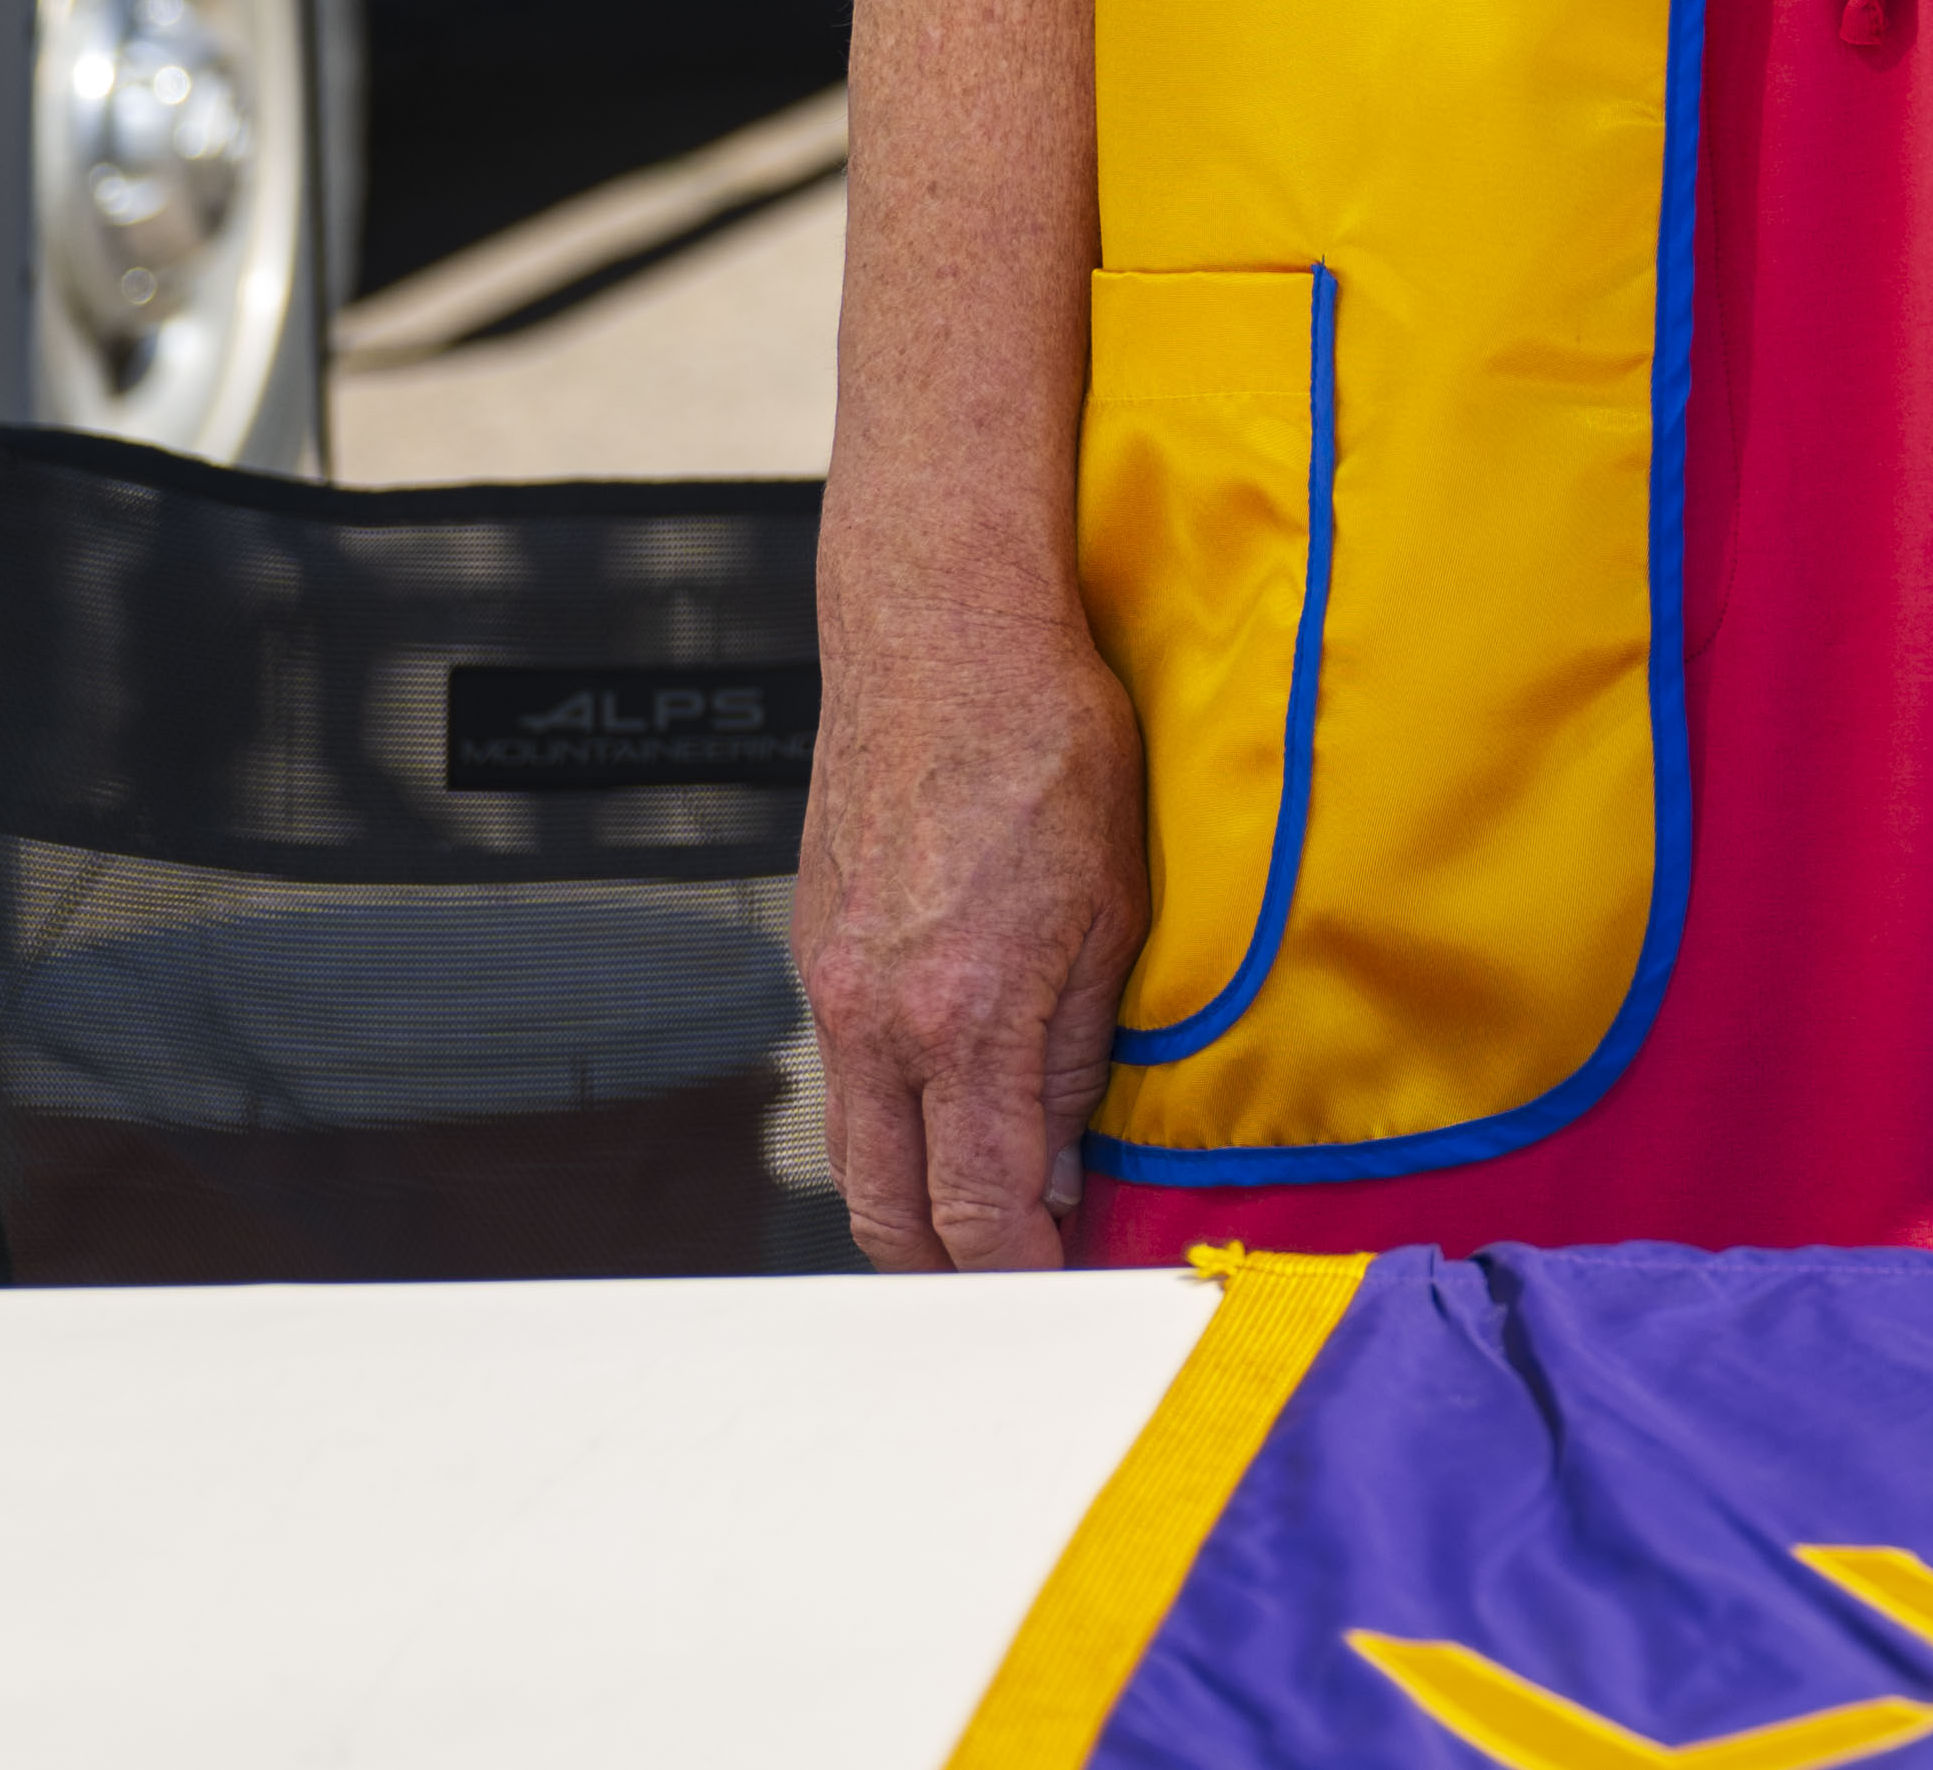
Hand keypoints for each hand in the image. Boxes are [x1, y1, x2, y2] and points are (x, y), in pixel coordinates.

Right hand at [796, 591, 1146, 1268]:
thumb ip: (1078, 1055)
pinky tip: (945, 1112)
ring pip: (853, 1153)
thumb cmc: (1048, 746)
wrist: (940, 639)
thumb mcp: (1114, 908)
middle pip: (887, 1211)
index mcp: (966, 1014)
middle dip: (948, 1269)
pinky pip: (844, 1078)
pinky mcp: (818, 950)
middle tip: (1015, 1279)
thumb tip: (1062, 1167)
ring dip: (908, 1203)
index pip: (980, 1207)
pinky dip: (888, 1123)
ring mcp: (833, 986)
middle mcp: (879, 1017)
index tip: (1060, 1292)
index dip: (1020, 1272)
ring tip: (983, 1214)